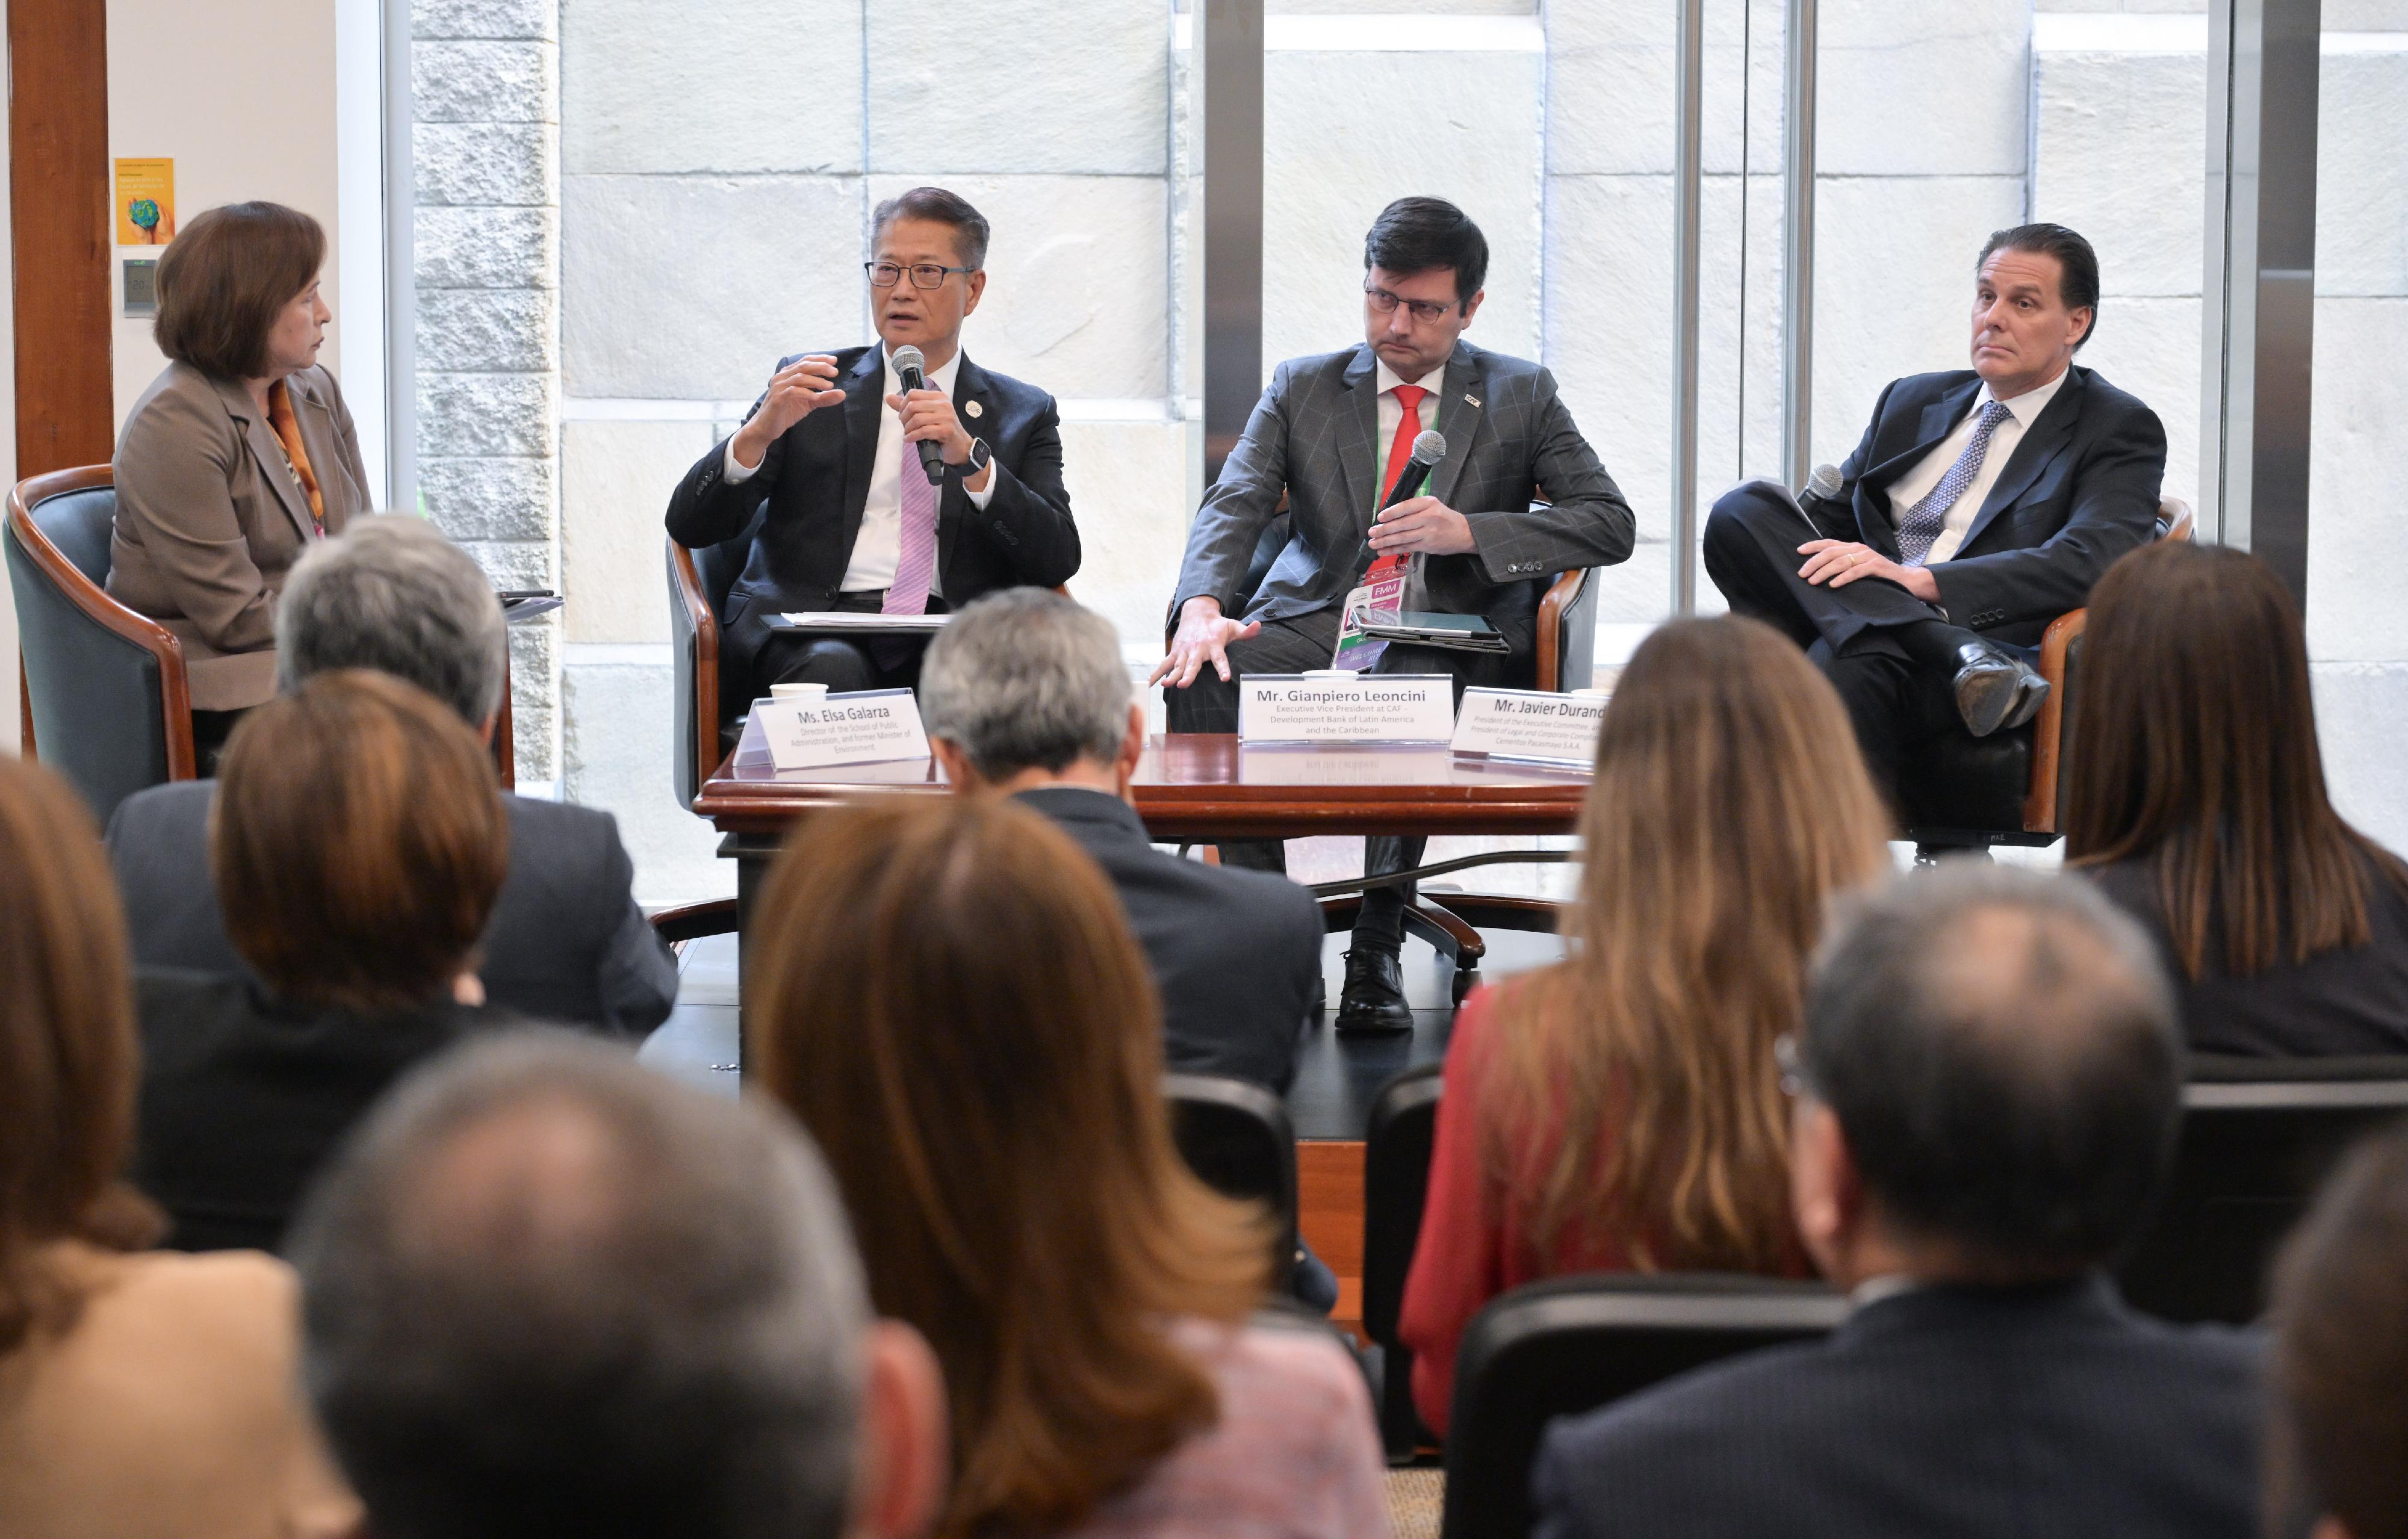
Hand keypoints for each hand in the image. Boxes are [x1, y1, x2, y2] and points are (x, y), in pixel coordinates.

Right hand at [731, 355, 844, 467]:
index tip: (834, 360)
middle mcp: (782, 377)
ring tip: (830, 386)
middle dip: (821, 367)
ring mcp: (778, 387)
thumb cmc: (787, 412)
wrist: (767, 427)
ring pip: (799, 377)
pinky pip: (793, 391)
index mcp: (788, 374)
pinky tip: (817, 397)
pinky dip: (807, 393)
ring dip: (816, 381)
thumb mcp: (809, 403)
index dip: (820, 359)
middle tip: (835, 372)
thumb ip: (824, 397)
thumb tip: (842, 394)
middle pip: (803, 366)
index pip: (805, 361)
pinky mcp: (777, 398)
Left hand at [885, 388, 974, 466]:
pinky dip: (912, 436)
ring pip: (917, 419)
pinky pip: (923, 431)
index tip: (903, 415)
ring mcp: (946, 417)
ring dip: (908, 429)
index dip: (903, 405)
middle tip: (905, 426)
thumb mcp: (926, 414)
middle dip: (904, 418)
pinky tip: (909, 439)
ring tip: (908, 434)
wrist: (960, 446)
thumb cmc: (942, 430)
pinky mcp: (946, 430)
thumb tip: (889, 397)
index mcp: (938, 396)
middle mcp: (943, 404)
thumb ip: (907, 405)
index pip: (913, 393)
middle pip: (913, 406)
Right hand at [1147, 596, 1261, 688]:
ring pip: (1177, 665)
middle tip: (1183, 684)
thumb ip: (1246, 631)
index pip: (1220, 658)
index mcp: (1214, 645)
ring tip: (1166, 685)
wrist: (1197, 612)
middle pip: (1193, 664)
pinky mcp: (1175, 651)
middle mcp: (1198, 649)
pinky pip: (1165, 663)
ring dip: (1171, 675)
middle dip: (1188, 674)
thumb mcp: (1233, 626)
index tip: (1225, 678)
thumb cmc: (1217, 624)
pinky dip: (1157, 673)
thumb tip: (1259, 626)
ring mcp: (1184, 651)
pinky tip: (1152, 684)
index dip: (1223, 668)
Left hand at [1368, 495, 1475, 555]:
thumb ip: (1415, 508)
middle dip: (1384, 529)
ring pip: (1403, 538)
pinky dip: (1393, 550)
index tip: (1379, 517)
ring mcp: (1429, 533)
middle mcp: (1429, 517)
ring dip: (1386, 541)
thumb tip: (1389, 515)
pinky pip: (1407, 548)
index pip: (1406, 507)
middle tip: (1371, 532)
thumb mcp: (1433, 506)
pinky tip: (1383, 551)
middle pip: (1402, 524)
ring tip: (1373, 543)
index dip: (1391, 512)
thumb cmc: (1445, 518)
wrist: (1464, 533)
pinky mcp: (1428, 546)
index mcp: (1429, 504)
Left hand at [1797, 540, 1938, 602]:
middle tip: (1802, 574)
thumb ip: (1843, 564)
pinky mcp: (1876, 567)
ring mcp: (1868, 557)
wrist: (1904, 579)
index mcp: (1853, 547)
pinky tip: (1833, 585)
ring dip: (1824, 572)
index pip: (1829, 543)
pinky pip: (1856, 572)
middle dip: (1814, 562)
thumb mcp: (1857, 566)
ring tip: (1813, 581)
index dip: (1813, 546)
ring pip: (1841, 561)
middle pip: (1831, 552)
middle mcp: (1858, 549)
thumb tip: (1818, 570)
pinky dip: (1843, 578)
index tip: (1799, 551)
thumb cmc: (1877, 575)